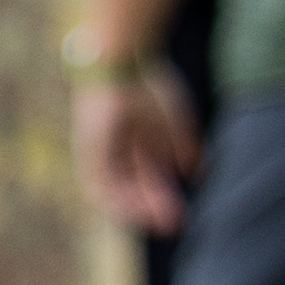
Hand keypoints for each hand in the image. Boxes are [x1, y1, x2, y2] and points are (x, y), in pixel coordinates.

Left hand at [75, 64, 199, 236]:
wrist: (120, 60)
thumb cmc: (149, 84)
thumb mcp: (175, 121)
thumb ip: (185, 148)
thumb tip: (198, 173)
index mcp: (137, 136)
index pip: (147, 174)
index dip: (162, 195)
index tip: (180, 211)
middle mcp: (117, 146)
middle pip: (134, 183)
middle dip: (155, 204)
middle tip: (175, 224)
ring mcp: (99, 149)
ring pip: (117, 189)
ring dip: (139, 208)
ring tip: (161, 221)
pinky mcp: (86, 151)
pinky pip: (100, 185)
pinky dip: (120, 198)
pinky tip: (139, 208)